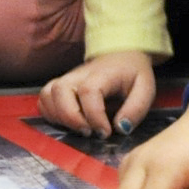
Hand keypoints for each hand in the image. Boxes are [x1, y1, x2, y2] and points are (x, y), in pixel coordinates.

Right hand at [40, 49, 156, 137]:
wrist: (121, 55)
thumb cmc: (132, 74)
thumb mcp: (145, 89)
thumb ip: (136, 109)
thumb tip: (120, 128)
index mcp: (102, 73)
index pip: (89, 91)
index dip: (94, 115)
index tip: (105, 132)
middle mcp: (79, 74)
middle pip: (60, 90)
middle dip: (71, 117)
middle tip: (89, 132)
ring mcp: (66, 79)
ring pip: (47, 94)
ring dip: (58, 117)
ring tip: (79, 128)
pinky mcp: (59, 87)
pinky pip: (44, 100)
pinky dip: (50, 114)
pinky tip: (67, 123)